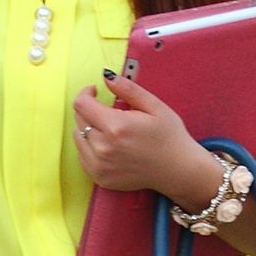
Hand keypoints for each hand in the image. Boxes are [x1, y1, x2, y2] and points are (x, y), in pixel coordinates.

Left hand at [72, 72, 219, 200]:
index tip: (94, 91)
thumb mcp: (154, 106)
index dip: (86, 93)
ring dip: (88, 128)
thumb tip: (107, 77)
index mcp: (116, 127)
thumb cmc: (169, 137)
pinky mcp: (100, 178)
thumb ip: (128, 89)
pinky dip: (90, 147)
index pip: (82, 105)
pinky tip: (108, 144)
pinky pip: (83, 156)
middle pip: (79, 120)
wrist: (178, 169)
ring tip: (109, 128)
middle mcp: (104, 148)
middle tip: (108, 110)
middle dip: (89, 109)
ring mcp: (100, 166)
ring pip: (78, 138)